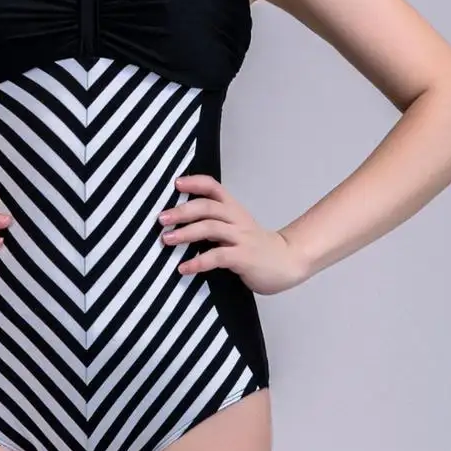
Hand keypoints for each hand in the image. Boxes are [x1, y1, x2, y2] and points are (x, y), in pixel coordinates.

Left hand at [158, 175, 309, 295]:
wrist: (288, 261)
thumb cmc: (256, 247)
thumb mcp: (236, 228)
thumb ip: (214, 222)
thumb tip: (178, 223)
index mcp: (234, 210)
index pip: (214, 187)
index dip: (195, 182)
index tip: (176, 183)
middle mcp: (237, 220)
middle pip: (207, 207)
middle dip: (182, 211)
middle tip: (162, 218)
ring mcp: (241, 238)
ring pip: (210, 228)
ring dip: (185, 233)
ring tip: (166, 240)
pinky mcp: (244, 257)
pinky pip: (217, 256)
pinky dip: (198, 262)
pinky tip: (183, 268)